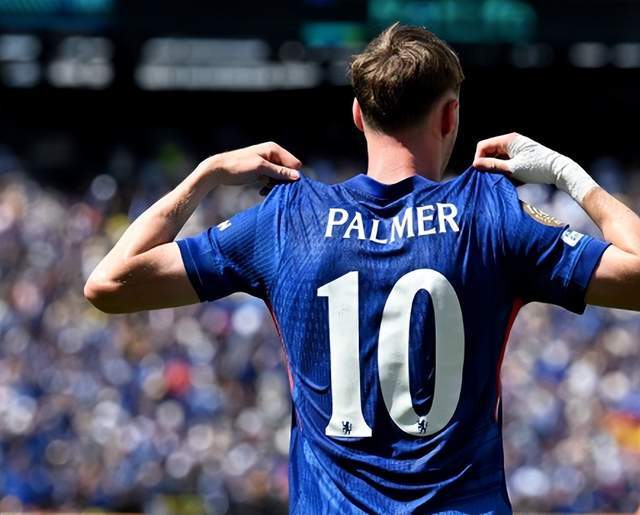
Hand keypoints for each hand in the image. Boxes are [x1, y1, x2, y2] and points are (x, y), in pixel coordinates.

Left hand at [198, 141, 301, 186]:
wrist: (219, 170)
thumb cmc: (239, 166)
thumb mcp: (261, 168)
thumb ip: (279, 172)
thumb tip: (297, 176)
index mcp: (274, 149)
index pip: (294, 163)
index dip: (292, 175)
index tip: (285, 185)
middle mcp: (272, 155)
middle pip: (288, 171)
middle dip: (283, 181)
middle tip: (273, 189)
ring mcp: (267, 163)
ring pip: (280, 177)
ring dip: (275, 186)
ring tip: (265, 190)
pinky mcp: (262, 171)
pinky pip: (272, 180)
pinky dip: (269, 186)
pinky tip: (262, 191)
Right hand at [473, 133, 597, 203]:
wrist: (558, 171)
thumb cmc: (537, 168)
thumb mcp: (512, 169)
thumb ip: (492, 166)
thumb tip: (475, 165)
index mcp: (508, 140)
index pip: (483, 146)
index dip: (478, 158)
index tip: (479, 171)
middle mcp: (511, 142)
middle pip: (489, 151)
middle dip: (486, 163)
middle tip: (486, 176)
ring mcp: (515, 149)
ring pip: (496, 157)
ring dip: (494, 167)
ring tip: (497, 178)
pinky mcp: (519, 156)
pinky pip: (504, 161)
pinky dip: (501, 168)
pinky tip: (505, 177)